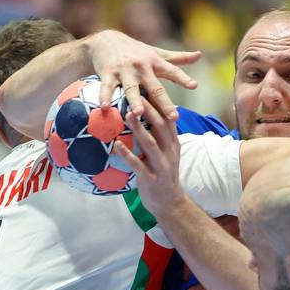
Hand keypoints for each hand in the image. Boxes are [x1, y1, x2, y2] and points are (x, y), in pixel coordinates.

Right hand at [88, 30, 201, 119]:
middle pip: (155, 87)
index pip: (172, 71)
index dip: (183, 78)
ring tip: (138, 113)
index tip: (194, 86)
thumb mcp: (157, 53)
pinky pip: (107, 87)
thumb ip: (178, 58)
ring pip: (131, 89)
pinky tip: (105, 108)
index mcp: (155, 62)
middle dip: (164, 102)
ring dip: (135, 101)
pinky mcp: (108, 73)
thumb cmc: (136, 51)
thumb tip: (199, 55)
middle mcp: (142, 67)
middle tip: (173, 117)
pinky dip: (105, 97)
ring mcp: (124, 70)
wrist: (106, 40)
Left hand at [114, 97, 182, 218]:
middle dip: (150, 109)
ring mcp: (161, 165)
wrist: (170, 203)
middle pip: (162, 126)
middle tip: (136, 93)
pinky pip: (137, 164)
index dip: (160, 102)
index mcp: (173, 144)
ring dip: (138, 128)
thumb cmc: (162, 175)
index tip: (147, 86)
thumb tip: (150, 117)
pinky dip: (127, 154)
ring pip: (150, 143)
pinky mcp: (151, 178)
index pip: (169, 118)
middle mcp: (170, 152)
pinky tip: (115, 145)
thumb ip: (159, 137)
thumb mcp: (166, 153)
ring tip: (127, 114)